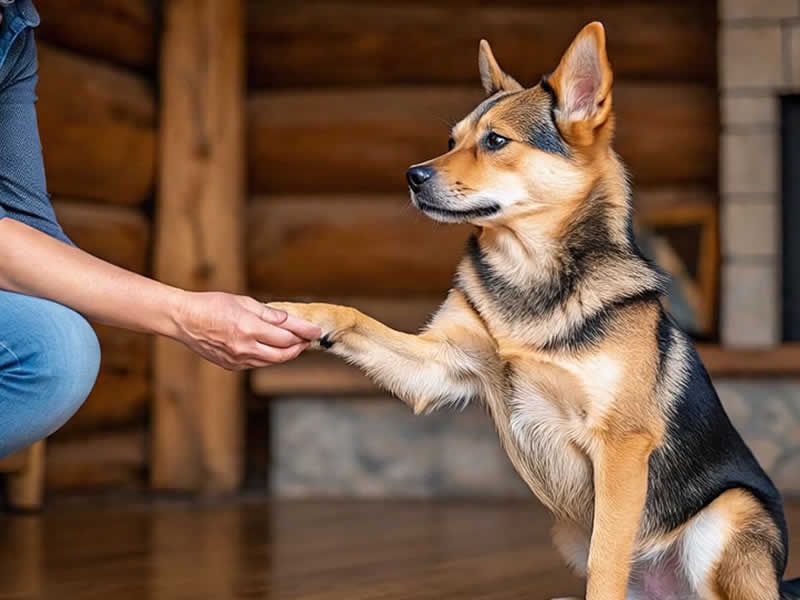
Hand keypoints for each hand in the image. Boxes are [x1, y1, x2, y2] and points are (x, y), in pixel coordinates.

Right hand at [172, 292, 321, 369]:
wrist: (183, 320)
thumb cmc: (211, 305)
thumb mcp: (243, 302)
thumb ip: (268, 313)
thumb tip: (288, 320)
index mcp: (248, 327)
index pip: (286, 335)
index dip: (304, 333)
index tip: (315, 331)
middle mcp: (244, 347)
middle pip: (283, 354)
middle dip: (299, 347)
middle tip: (307, 340)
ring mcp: (237, 359)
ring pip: (271, 362)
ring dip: (286, 354)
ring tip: (294, 345)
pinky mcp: (231, 365)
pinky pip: (257, 364)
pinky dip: (269, 358)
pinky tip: (272, 350)